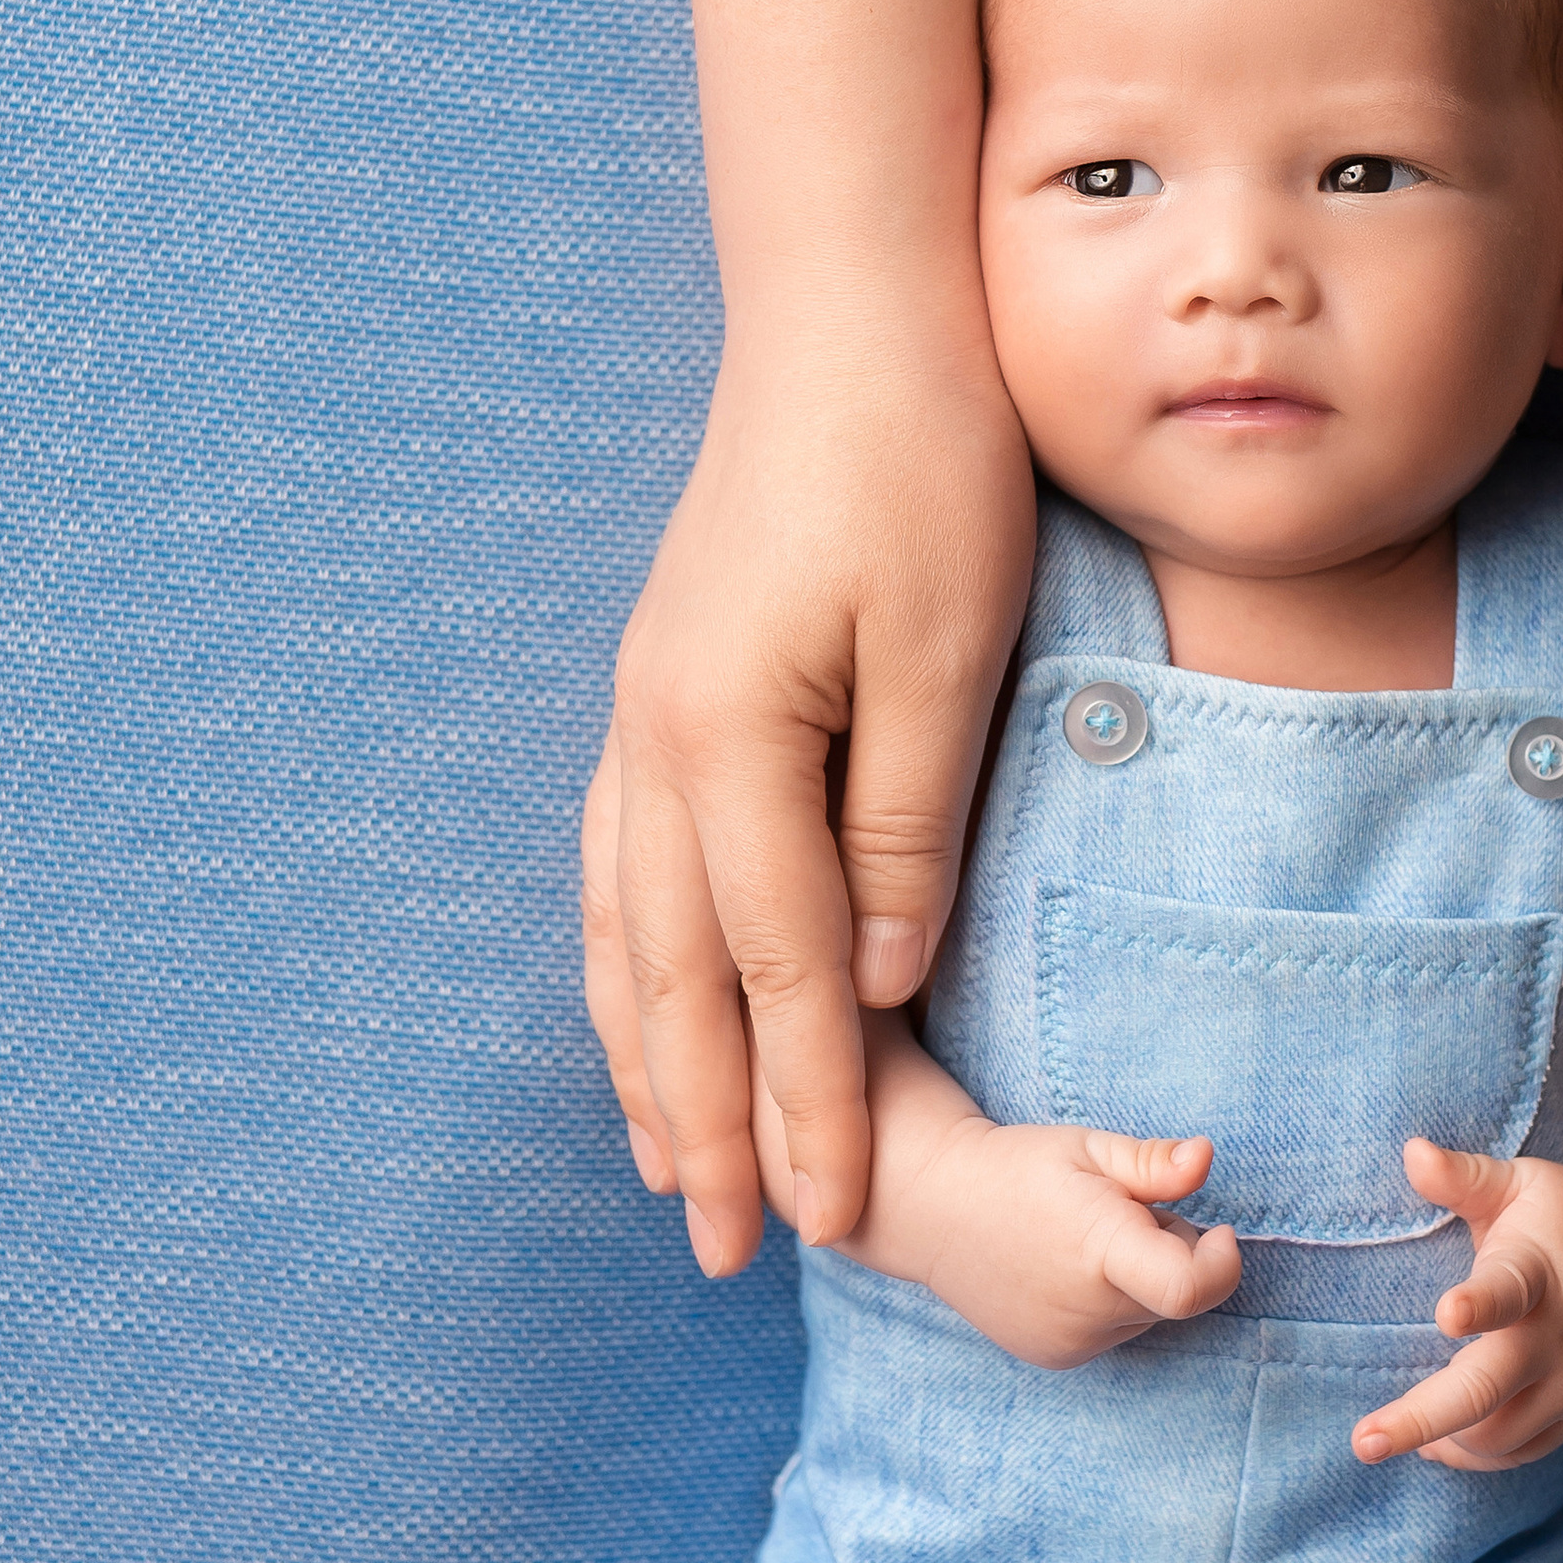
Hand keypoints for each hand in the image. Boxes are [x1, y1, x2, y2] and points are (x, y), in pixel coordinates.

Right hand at [581, 314, 1035, 1281]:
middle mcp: (658, 742)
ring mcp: (643, 715)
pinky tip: (636, 1009)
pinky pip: (615, 866)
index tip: (831, 1219)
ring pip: (625, 933)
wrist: (849, 312)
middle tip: (732, 1251)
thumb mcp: (947, 648)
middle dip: (708, 1126)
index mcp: (731, 738)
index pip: (778, 971)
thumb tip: (885, 976)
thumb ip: (908, 822)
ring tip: (669, 1171)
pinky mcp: (660, 690)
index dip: (809, 1104)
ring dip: (647, 1063)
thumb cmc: (922, 463)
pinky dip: (623, 964)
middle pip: (675, 980)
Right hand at [888, 1115, 1241, 1370]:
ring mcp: (1070, 1341)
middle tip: (1121, 1212)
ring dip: (1138, 1278)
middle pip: (1178, 1293)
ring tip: (1081, 1241)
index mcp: (1099, 1248)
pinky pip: (1117, 1331)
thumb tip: (1205, 1158)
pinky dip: (1109, 1302)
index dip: (1222, 1264)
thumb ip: (1153, 1163)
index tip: (1219, 1231)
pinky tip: (1064, 1270)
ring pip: (1149, 1312)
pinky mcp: (1058, 1357)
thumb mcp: (1088, 1147)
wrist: (936, 1210)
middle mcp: (1087, 1308)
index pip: (1189, 1289)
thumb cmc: (1019, 1167)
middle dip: (1170, 1250)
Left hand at [1351, 1138, 1562, 1471]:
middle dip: (1424, 1419)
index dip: (1478, 1304)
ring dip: (1442, 1439)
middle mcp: (1559, 1335)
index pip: (1510, 1290)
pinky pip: (1523, 1451)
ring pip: (1500, 1435)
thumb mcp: (1521, 1182)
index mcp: (1540, 1271)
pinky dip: (1477, 1455)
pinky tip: (1438, 1443)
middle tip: (1364, 1440)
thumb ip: (1464, 1177)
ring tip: (1385, 1434)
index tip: (1445, 1312)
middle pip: (1491, 1391)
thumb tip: (1410, 1151)